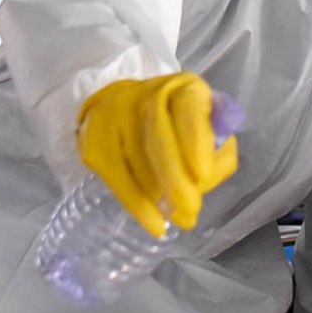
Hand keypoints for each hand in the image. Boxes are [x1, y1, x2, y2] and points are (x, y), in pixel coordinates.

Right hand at [76, 73, 238, 237]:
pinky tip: (154, 223)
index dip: (195, 141)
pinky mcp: (95, 143)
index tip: (202, 174)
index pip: (189, 110)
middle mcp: (147, 96)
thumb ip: (216, 144)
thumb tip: (210, 177)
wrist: (120, 104)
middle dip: (176, 179)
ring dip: (161, 197)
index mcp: (184, 88)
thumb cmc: (176, 120)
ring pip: (138, 163)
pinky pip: (118, 180)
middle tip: (192, 209)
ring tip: (182, 218)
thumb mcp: (205, 121)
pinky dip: (138, 206)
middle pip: (159, 140)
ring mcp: (115, 119)